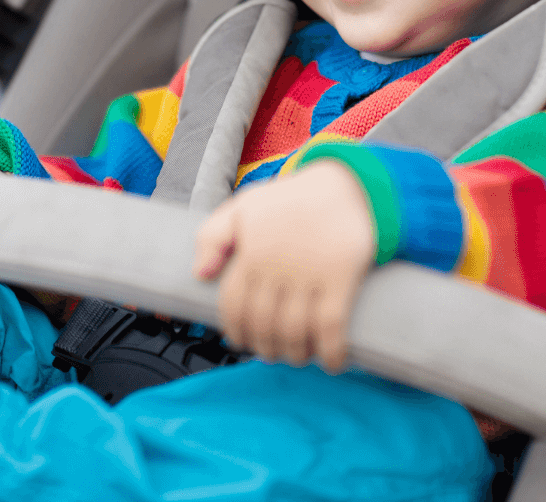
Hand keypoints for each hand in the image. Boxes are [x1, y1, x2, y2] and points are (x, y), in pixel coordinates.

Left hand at [193, 160, 376, 370]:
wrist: (346, 183)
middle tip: (272, 353)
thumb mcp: (243, 207)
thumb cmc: (292, 200)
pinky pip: (331, 326)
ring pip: (293, 331)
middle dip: (265, 347)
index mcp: (250, 251)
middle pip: (263, 324)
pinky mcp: (340, 278)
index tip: (242, 342)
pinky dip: (330, 352)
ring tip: (298, 356)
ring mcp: (308, 273)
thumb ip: (212, 236)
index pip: (233, 304)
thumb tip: (199, 274)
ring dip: (294, 354)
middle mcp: (275, 266)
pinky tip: (332, 363)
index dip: (235, 330)